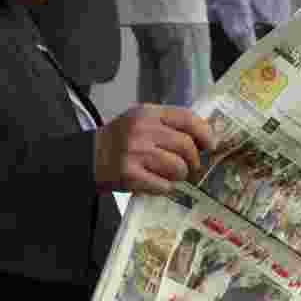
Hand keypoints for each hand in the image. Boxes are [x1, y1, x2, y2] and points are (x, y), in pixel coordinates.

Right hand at [94, 105, 213, 194]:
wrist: (90, 157)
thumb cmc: (121, 139)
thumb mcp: (142, 120)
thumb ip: (169, 123)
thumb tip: (205, 135)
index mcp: (148, 113)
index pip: (187, 118)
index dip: (204, 132)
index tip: (210, 144)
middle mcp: (142, 130)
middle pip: (186, 146)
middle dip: (193, 160)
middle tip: (190, 166)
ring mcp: (136, 153)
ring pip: (178, 167)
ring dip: (180, 175)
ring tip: (170, 175)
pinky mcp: (130, 175)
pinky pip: (164, 186)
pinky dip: (165, 188)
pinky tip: (157, 183)